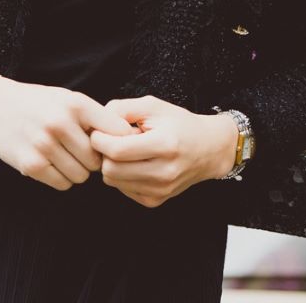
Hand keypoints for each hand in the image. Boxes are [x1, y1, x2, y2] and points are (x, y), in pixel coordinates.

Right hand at [0, 76, 137, 191]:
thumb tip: (127, 140)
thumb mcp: (68, 99)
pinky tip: (52, 164)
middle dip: (93, 162)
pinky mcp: (30, 164)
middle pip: (97, 161)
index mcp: (76, 104)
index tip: (116, 149)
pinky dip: (61, 179)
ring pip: (80, 176)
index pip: (116, 132)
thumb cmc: (40, 103)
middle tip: (82, 154)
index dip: (119, 144)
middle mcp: (61, 123)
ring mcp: (44, 145)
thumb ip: (94, 117)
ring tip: (66, 157)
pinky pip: (61, 184)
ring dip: (77, 172)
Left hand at [89, 95, 238, 207]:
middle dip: (103, 153)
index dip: (100, 140)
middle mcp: (164, 172)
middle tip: (111, 140)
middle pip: (110, 170)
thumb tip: (97, 123)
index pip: (117, 150)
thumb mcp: (153, 106)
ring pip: (113, 182)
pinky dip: (121, 176)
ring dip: (111, 164)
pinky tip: (134, 163)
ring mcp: (160, 190)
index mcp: (165, 145)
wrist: (208, 149)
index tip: (98, 131)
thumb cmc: (180, 123)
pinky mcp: (155, 201)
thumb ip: (123, 108)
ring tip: (126, 150)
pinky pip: (122, 189)